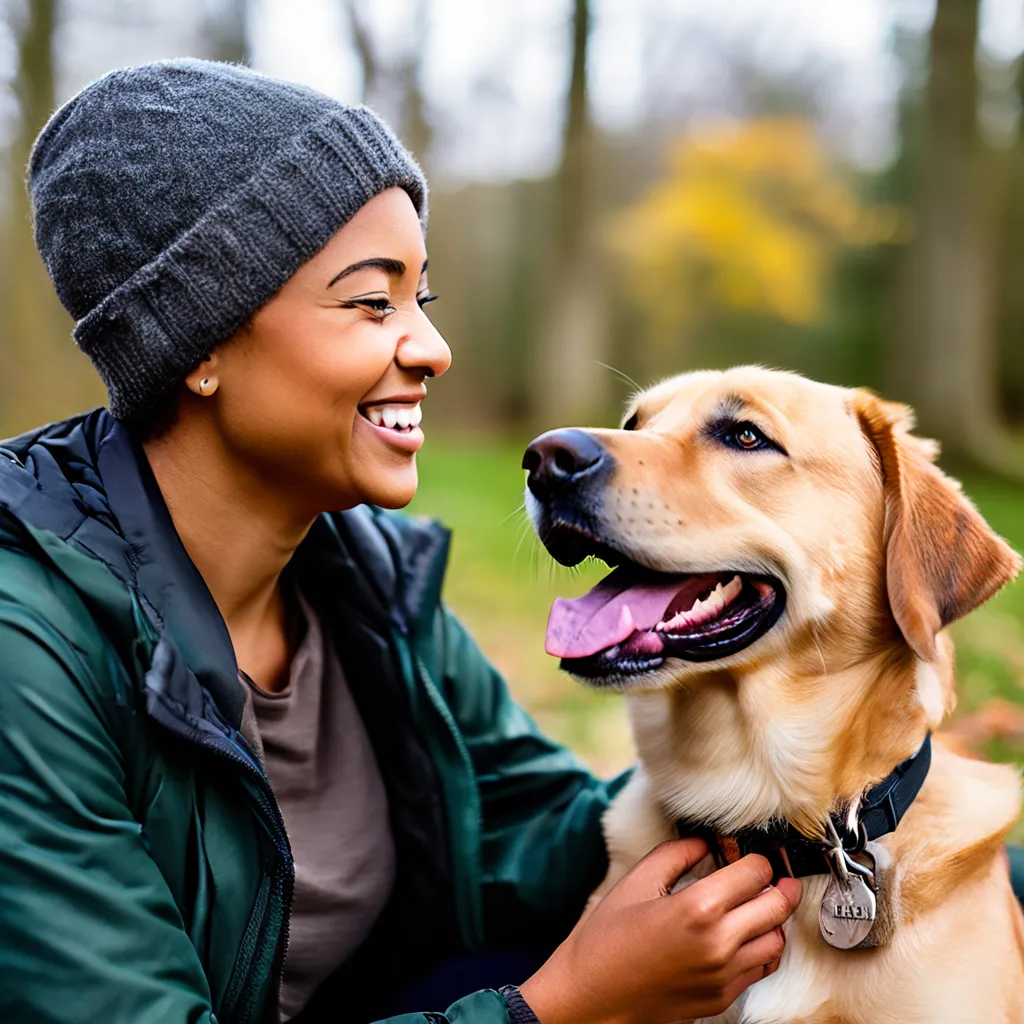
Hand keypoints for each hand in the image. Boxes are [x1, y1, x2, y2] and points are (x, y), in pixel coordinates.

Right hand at [518, 838, 800, 1023]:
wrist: (591, 997)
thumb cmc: (606, 939)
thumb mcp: (637, 882)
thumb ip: (676, 853)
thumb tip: (706, 842)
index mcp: (698, 909)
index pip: (755, 874)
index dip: (757, 857)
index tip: (750, 853)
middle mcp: (719, 945)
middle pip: (777, 906)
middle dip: (780, 884)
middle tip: (774, 874)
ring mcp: (723, 976)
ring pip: (776, 941)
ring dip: (773, 919)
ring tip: (757, 905)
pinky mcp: (721, 998)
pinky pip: (760, 969)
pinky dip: (760, 948)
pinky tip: (743, 935)